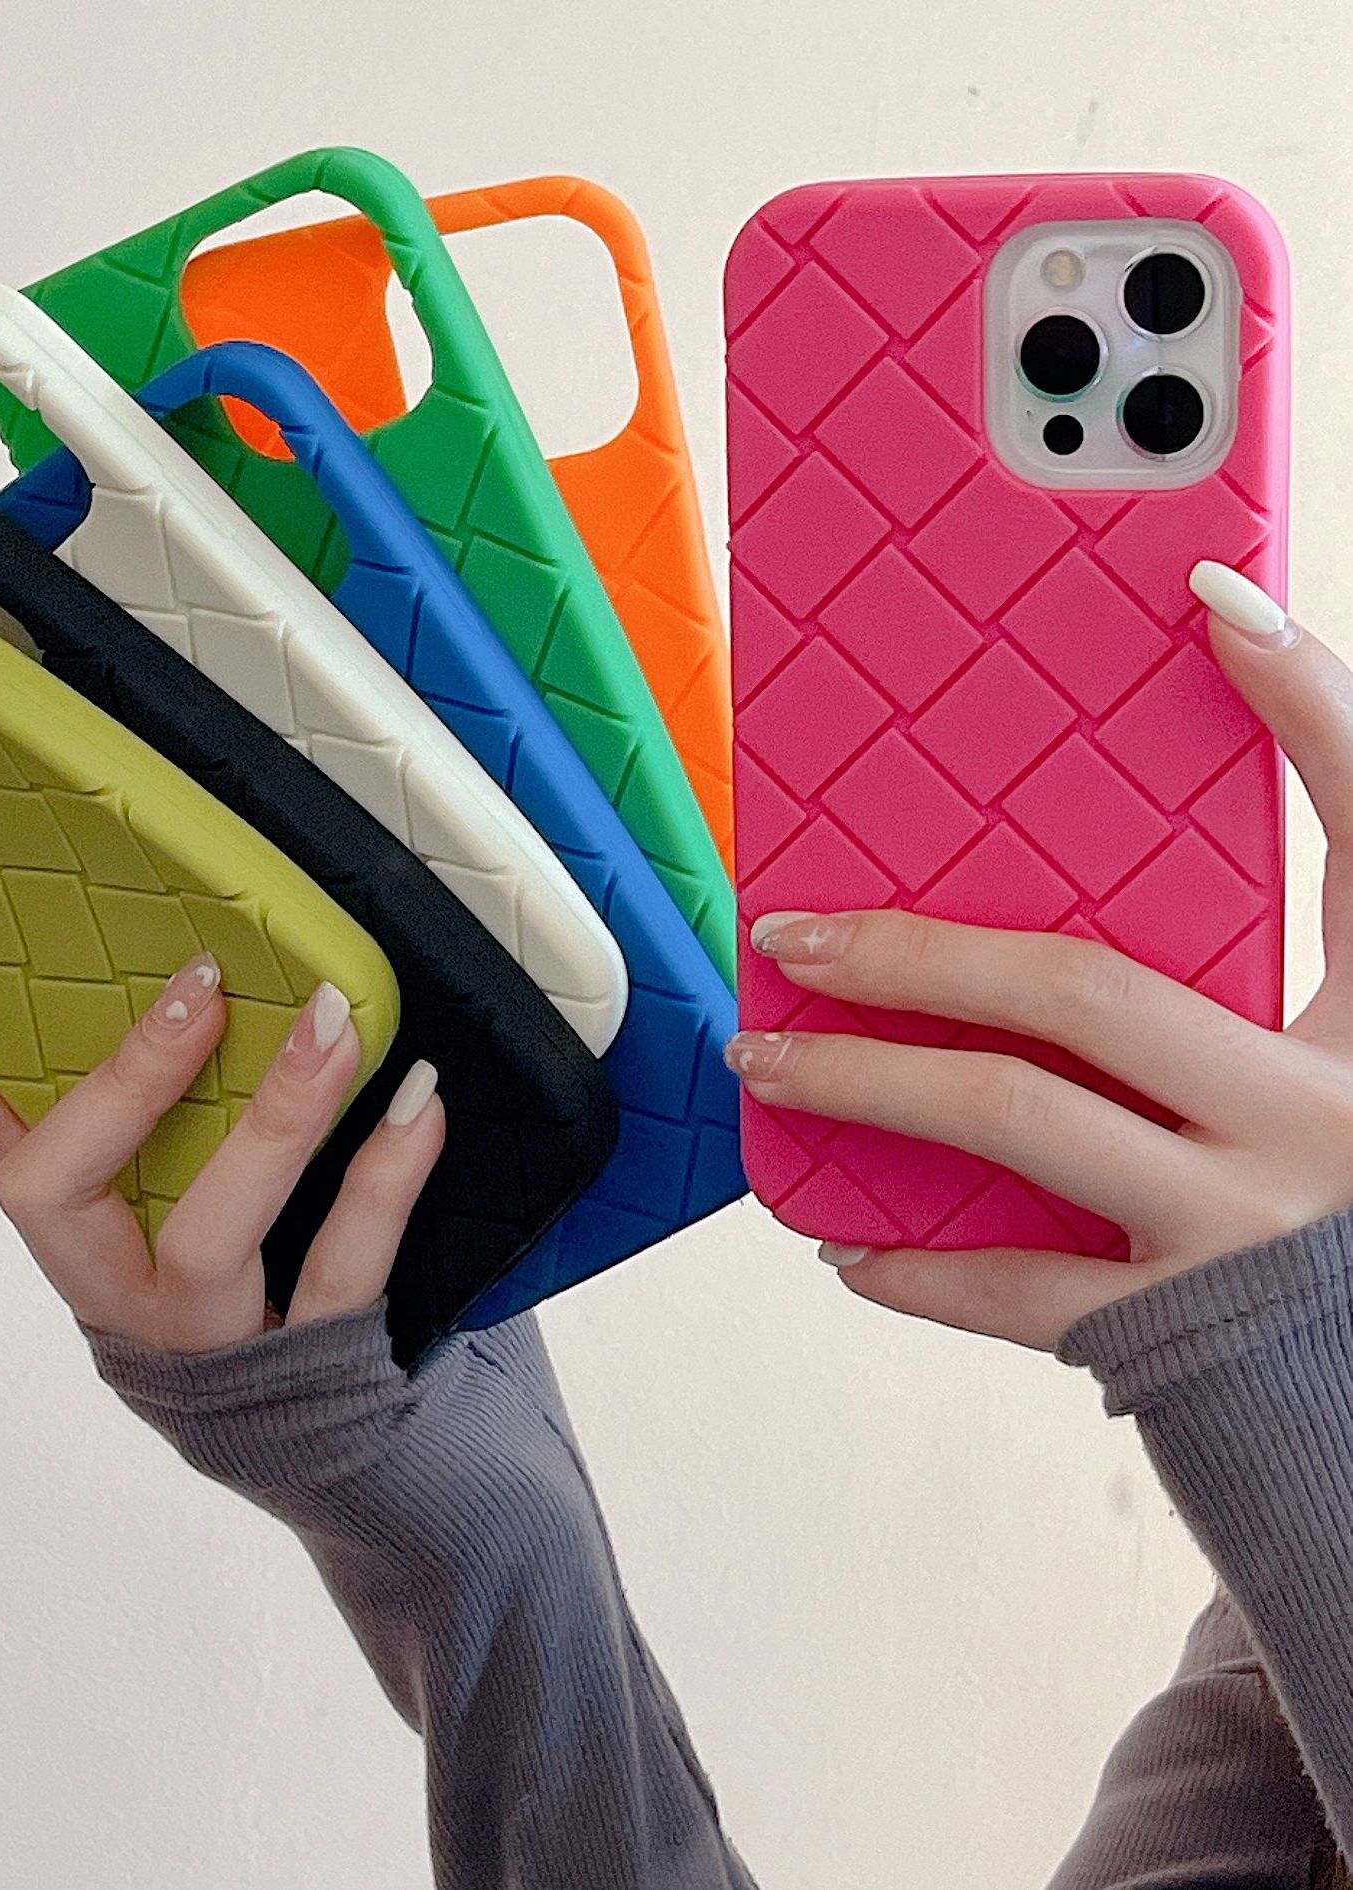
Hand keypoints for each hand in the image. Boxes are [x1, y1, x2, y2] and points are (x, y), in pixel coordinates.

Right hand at [0, 931, 444, 1351]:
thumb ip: (182, 1112)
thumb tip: (202, 946)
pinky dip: (384, 1181)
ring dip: (272, 1120)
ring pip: (208, 1238)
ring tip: (330, 1021)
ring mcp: (211, 1343)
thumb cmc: (281, 1298)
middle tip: (197, 981)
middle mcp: (122, 1295)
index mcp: (83, 1238)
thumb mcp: (208, 1202)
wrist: (376, 1476)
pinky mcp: (313, 1372)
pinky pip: (342, 1272)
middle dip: (114, 1083)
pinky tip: (419, 1101)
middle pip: (54, 1191)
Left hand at [726, 562, 1352, 1349]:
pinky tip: (843, 1246)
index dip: (1310, 702)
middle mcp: (1333, 1114)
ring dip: (862, 1083)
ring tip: (768, 1059)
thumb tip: (1071, 959)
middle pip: (1087, 984)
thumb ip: (1270, 1010)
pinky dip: (915, 1269)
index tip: (1210, 596)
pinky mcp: (1187, 1335)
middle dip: (915, 951)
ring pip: (1014, 1114)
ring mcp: (1252, 1228)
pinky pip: (1017, 1288)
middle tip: (794, 936)